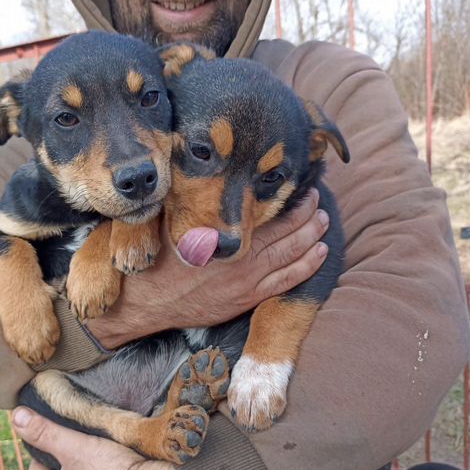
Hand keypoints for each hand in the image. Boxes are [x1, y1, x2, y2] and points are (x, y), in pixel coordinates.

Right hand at [87, 188, 329, 348]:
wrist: (144, 301)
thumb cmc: (154, 257)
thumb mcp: (166, 219)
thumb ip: (188, 197)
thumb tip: (196, 167)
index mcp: (227, 234)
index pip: (270, 211)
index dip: (290, 198)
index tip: (301, 184)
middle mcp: (243, 256)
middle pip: (288, 231)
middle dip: (309, 213)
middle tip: (319, 199)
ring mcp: (248, 280)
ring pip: (293, 255)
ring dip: (314, 236)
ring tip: (325, 221)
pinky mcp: (247, 299)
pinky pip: (286, 283)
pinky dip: (308, 267)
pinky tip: (321, 254)